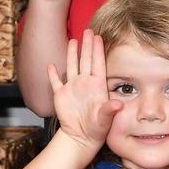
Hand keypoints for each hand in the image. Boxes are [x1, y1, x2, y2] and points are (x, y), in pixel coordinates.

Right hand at [51, 30, 121, 151]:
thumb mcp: (105, 119)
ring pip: (72, 66)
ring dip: (72, 54)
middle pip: (86, 60)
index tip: (98, 36)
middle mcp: (85, 83)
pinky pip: (56, 81)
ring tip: (73, 40)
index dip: (98, 49)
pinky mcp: (61, 96)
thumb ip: (109, 110)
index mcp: (97, 86)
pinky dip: (53, 73)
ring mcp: (72, 88)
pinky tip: (51, 65)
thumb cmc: (97, 129)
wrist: (81, 138)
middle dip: (87, 45)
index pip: (98, 63)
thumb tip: (118, 105)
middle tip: (88, 30)